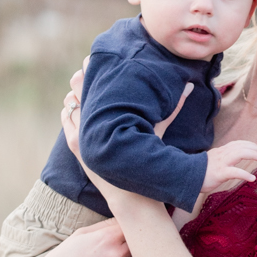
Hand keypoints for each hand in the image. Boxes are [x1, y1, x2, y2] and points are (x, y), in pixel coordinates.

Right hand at [20, 218, 135, 256]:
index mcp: (107, 237)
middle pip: (140, 245)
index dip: (133, 227)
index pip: (134, 226)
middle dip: (134, 244)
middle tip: (120, 246)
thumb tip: (125, 220)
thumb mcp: (80, 235)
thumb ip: (106, 226)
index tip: (130, 229)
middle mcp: (115, 255)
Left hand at [61, 72, 193, 159]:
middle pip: (77, 85)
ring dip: (76, 95)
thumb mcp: (160, 131)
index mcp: (111, 112)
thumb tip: (190, 85)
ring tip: (84, 89)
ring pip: (69, 102)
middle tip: (91, 71)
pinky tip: (77, 108)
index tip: (99, 61)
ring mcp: (80, 133)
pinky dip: (69, 111)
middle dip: (84, 77)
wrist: (130, 195)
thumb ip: (173, 107)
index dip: (95, 67)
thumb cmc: (148, 162)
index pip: (95, 80)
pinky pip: (66, 119)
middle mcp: (91, 120)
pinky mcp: (75, 145)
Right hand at [202, 140, 256, 192]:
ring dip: (253, 155)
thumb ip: (221, 160)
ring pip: (239, 154)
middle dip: (255, 148)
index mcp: (220, 152)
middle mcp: (221, 154)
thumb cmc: (197, 172)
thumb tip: (231, 162)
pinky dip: (244, 174)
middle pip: (241, 146)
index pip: (237, 144)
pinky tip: (252, 178)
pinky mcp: (218, 173)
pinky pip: (234, 172)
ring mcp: (220, 163)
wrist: (183, 177)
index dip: (250, 145)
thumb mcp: (211, 162)